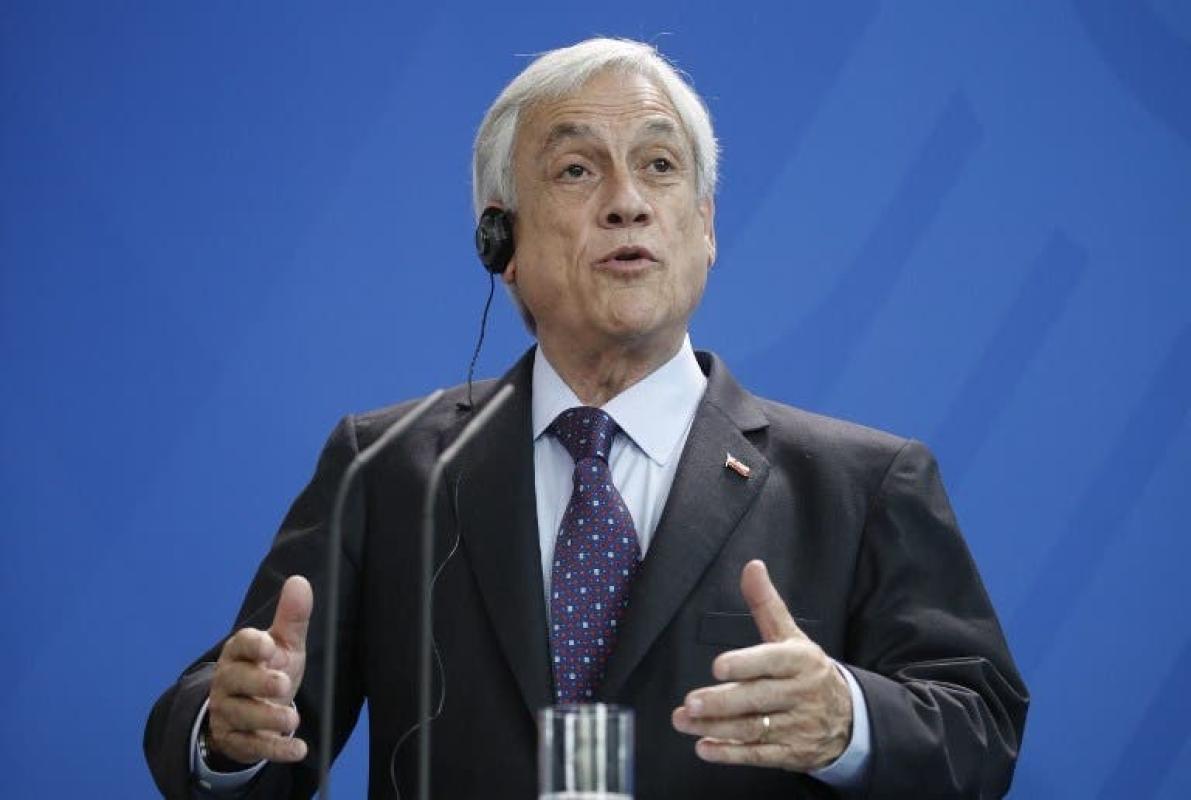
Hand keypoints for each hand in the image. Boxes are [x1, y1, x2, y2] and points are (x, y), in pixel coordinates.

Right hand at [206, 575, 312, 764]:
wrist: (250, 712)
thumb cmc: (268, 669)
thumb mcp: (283, 644)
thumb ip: (292, 617)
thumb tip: (299, 581)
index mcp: (239, 653)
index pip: (239, 645)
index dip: (252, 645)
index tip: (268, 645)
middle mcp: (228, 682)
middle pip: (235, 681)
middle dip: (257, 683)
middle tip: (282, 684)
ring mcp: (229, 713)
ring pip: (241, 716)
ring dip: (267, 718)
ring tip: (292, 718)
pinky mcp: (236, 741)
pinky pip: (252, 747)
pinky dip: (275, 749)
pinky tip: (298, 749)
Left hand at [672, 560, 851, 771]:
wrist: (848, 719)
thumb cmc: (807, 671)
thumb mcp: (791, 636)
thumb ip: (766, 604)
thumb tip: (752, 566)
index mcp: (801, 661)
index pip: (773, 661)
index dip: (746, 664)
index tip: (719, 666)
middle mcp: (800, 694)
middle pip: (758, 698)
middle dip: (722, 702)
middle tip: (691, 701)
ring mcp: (796, 726)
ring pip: (753, 728)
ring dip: (715, 727)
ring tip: (684, 721)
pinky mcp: (790, 753)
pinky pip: (758, 755)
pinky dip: (731, 753)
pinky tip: (705, 747)